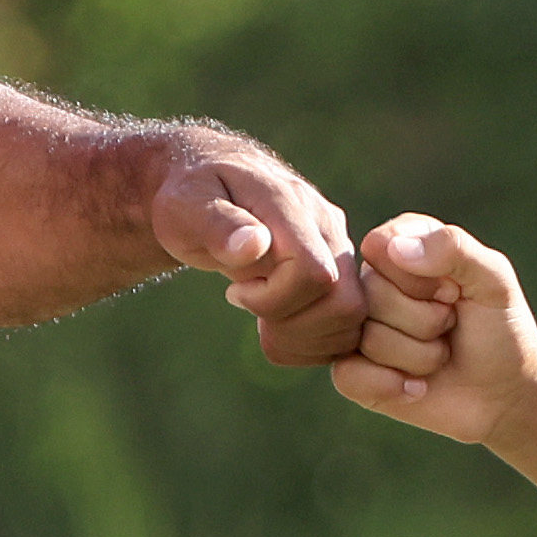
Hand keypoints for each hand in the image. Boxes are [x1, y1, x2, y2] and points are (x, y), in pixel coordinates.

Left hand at [152, 140, 368, 363]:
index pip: (314, 273)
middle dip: (292, 327)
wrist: (211, 191)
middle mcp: (328, 227)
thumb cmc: (192, 199)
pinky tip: (276, 326)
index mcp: (291, 206)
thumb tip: (254, 244)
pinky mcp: (342, 274)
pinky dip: (311, 345)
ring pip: (352, 323)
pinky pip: (348, 330)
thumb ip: (217, 223)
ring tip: (261, 319)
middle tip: (249, 306)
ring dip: (301, 340)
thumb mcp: (185, 205)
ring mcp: (339, 251)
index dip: (274, 300)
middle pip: (345, 304)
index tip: (235, 291)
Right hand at [332, 215, 536, 446]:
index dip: (422, 279)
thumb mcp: (494, 279)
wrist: (504, 394)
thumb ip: (453, 247)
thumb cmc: (500, 329)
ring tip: (440, 355)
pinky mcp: (353, 372)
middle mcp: (374, 282)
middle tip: (449, 326)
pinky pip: (348, 376)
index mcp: (402, 245)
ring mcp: (360, 327)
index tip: (455, 293)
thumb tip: (394, 248)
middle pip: (372, 295)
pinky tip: (417, 386)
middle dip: (426, 321)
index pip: (381, 246)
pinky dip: (391, 386)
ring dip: (419, 357)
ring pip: (367, 338)